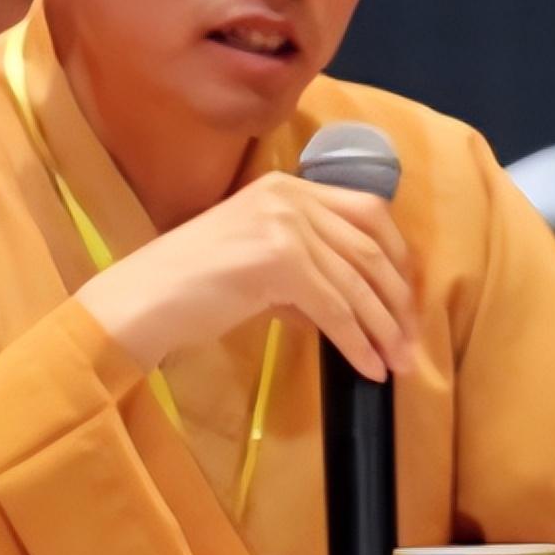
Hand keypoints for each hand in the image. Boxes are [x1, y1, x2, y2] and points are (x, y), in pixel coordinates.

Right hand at [77, 172, 416, 380]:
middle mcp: (290, 196)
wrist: (143, 299)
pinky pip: (336, 308)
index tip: (406, 299)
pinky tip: (368, 367)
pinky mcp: (278, 260)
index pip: (367, 211)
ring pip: (357, 281)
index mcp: (286, 187)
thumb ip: (305, 270)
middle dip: (398, 298)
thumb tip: (353, 306)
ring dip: (385, 327)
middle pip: (371, 245)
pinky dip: (358, 341)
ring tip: (399, 363)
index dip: (397, 257)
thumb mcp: (257, 263)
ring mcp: (284, 224)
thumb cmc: (192, 287)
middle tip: (411, 342)